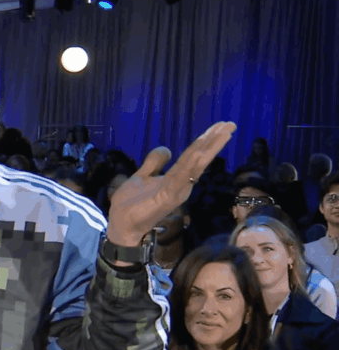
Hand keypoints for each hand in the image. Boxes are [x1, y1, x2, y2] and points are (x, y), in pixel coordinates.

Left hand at [106, 122, 234, 246]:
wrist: (121, 225)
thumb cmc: (131, 204)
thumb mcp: (143, 176)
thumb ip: (154, 163)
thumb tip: (167, 148)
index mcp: (176, 178)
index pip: (194, 155)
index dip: (206, 141)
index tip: (220, 126)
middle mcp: (181, 184)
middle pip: (199, 158)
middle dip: (214, 141)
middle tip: (229, 124)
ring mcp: (176, 191)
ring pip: (194, 165)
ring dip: (208, 148)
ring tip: (223, 133)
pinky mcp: (166, 197)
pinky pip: (179, 178)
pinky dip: (189, 166)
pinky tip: (199, 154)